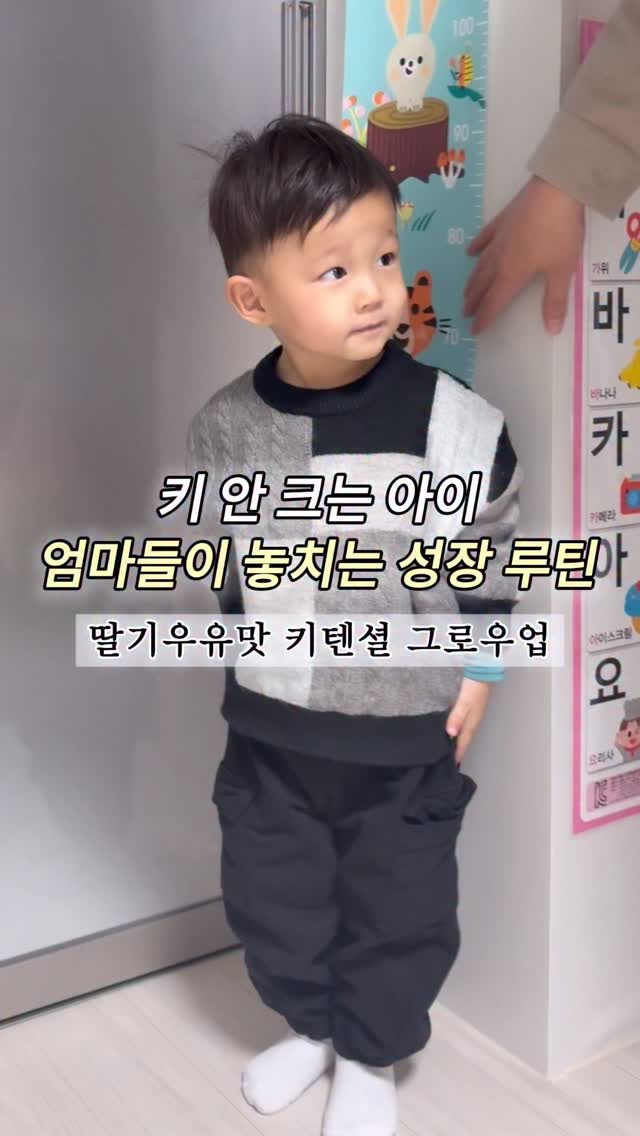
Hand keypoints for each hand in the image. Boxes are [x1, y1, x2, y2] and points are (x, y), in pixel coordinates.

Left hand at [445, 677, 491, 764]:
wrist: (484, 673)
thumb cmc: (474, 687)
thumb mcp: (464, 702)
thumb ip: (457, 717)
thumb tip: (451, 734)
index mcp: (472, 722)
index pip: (464, 742)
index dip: (459, 754)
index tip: (453, 765)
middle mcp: (474, 721)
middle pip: (465, 739)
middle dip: (459, 750)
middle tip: (451, 761)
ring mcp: (474, 715)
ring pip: (465, 732)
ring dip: (459, 741)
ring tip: (452, 749)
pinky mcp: (472, 708)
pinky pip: (465, 724)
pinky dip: (459, 730)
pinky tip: (454, 730)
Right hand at [464, 176, 584, 334]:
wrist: (556, 190)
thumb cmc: (559, 232)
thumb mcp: (562, 270)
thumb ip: (555, 301)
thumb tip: (551, 330)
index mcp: (512, 274)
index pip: (494, 302)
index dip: (484, 318)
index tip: (474, 331)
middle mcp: (499, 260)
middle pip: (483, 286)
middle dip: (474, 301)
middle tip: (465, 313)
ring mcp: (498, 239)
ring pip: (480, 265)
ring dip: (473, 281)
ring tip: (466, 292)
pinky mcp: (501, 221)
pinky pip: (484, 238)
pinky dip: (476, 247)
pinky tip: (470, 252)